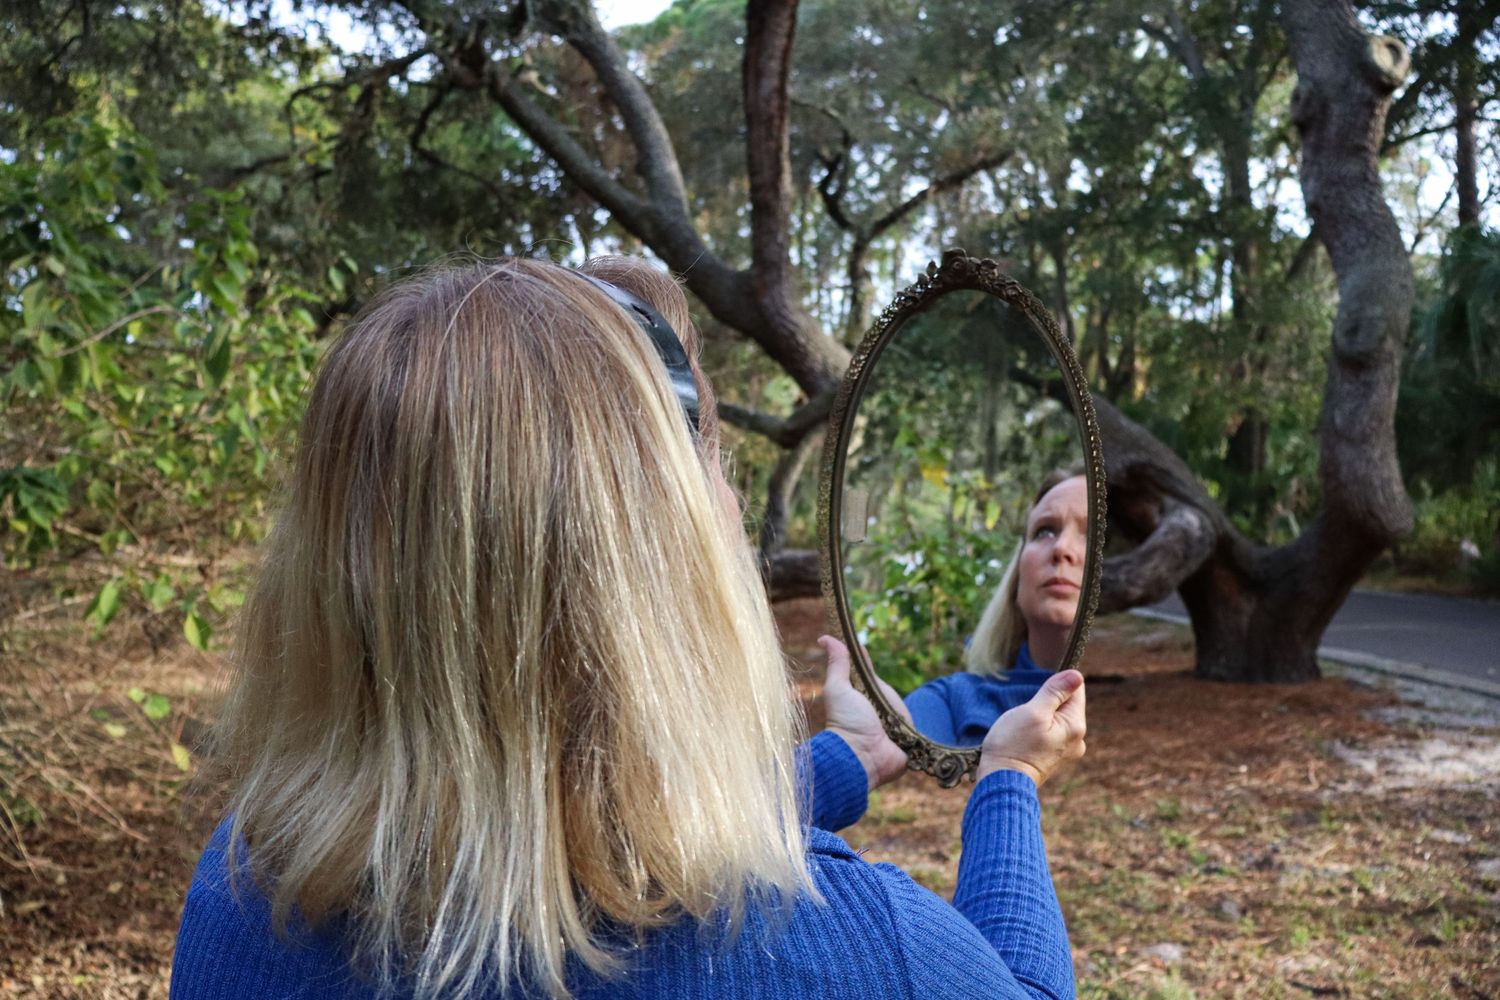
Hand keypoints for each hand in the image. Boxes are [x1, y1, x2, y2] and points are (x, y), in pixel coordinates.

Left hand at [817, 635, 909, 789]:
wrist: (858, 757)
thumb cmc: (845, 722)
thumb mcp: (839, 688)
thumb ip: (837, 664)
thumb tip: (824, 636)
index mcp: (866, 699)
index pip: (874, 680)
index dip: (873, 674)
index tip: (870, 660)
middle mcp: (881, 713)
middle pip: (892, 697)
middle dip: (888, 698)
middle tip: (877, 707)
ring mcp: (897, 729)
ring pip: (907, 714)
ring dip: (900, 717)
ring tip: (888, 725)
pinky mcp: (910, 745)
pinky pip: (919, 734)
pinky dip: (913, 734)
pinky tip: (906, 735)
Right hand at [976, 670, 1086, 786]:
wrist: (1001, 782)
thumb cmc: (1014, 745)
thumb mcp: (1033, 711)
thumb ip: (1055, 692)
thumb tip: (1076, 675)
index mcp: (1076, 726)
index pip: (1075, 690)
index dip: (1056, 685)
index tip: (1039, 695)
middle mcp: (1077, 739)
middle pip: (1065, 705)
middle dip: (1045, 703)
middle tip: (1026, 717)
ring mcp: (1067, 751)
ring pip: (1055, 718)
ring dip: (1039, 717)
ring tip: (1023, 730)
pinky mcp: (1055, 757)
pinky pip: (1049, 732)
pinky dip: (1037, 730)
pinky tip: (1024, 740)